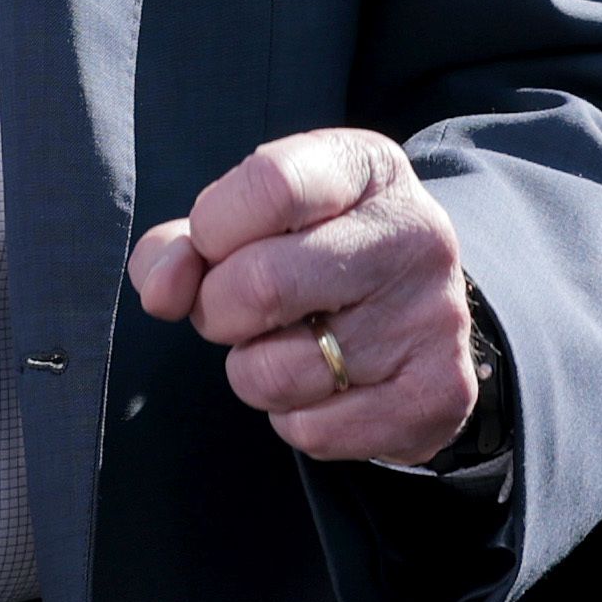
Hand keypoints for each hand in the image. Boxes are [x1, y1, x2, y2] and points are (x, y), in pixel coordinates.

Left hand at [124, 127, 481, 465]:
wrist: (419, 312)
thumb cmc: (310, 254)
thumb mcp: (251, 221)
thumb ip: (183, 246)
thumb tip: (162, 290)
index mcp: (367, 170)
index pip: (270, 185)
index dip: (214, 228)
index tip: (217, 245)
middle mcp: (415, 235)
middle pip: (260, 285)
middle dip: (218, 311)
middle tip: (240, 311)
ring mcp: (434, 316)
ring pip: (275, 373)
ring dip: (253, 371)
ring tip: (288, 346)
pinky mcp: (438, 393)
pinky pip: (311, 431)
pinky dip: (293, 419)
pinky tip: (325, 386)